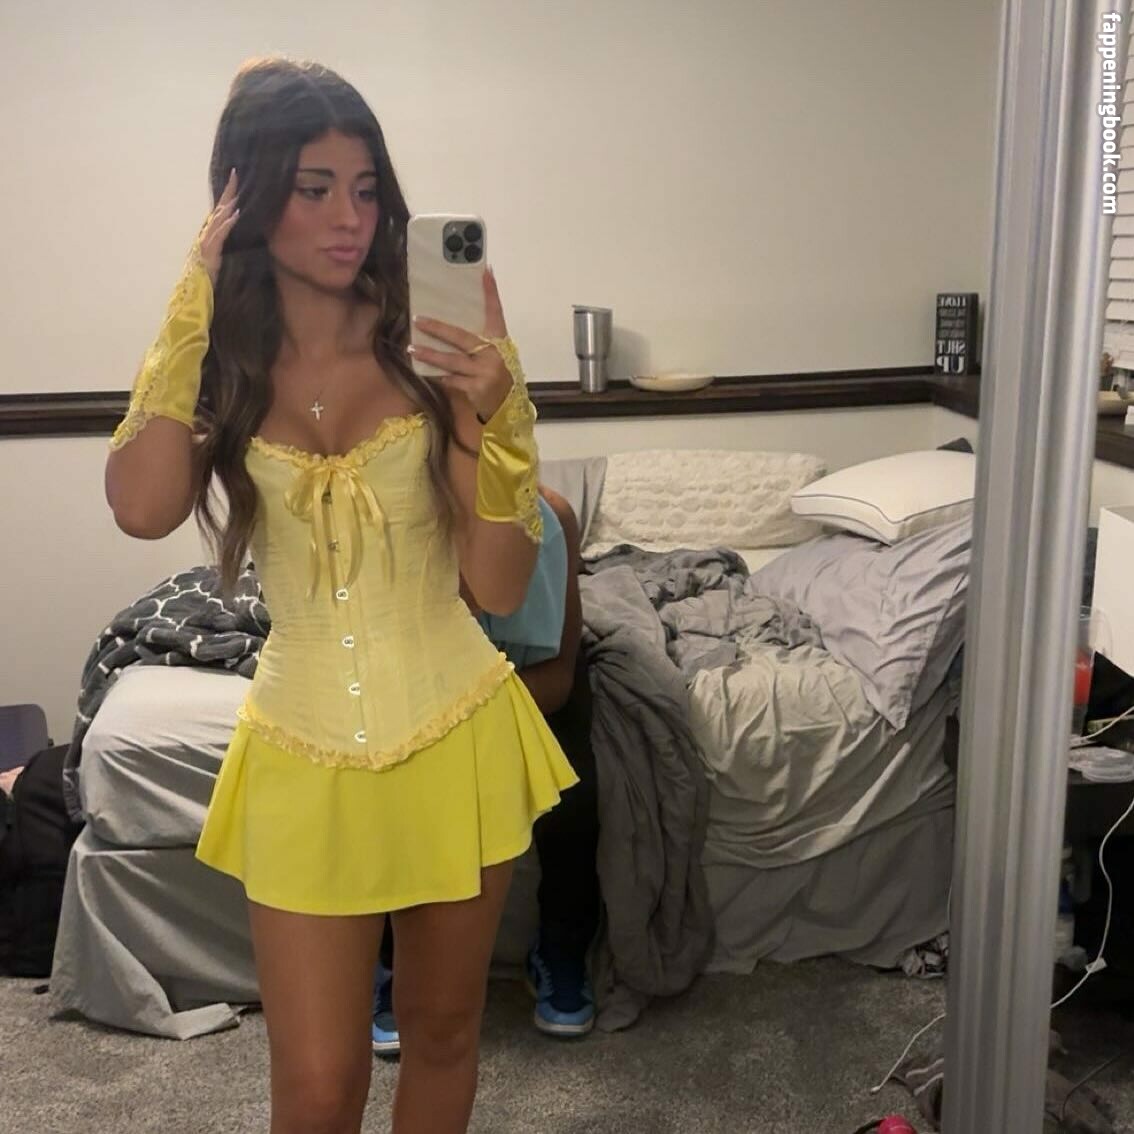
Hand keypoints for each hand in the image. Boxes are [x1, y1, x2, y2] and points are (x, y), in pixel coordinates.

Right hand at [198, 169, 239, 284]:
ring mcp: (207, 241)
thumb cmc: (209, 274)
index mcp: (211, 233)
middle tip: (235, 174)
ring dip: (228, 204)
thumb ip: (224, 242)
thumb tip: (234, 230)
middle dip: (228, 191)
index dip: (227, 194)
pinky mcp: (210, 251)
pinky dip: (228, 223)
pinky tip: (235, 214)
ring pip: (218, 218)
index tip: (235, 178)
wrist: (197, 289)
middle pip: (219, 208)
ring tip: (238, 192)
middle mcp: (207, 233)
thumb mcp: (220, 254)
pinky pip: (220, 234)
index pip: (220, 209)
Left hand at [410, 268, 515, 421]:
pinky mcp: (476, 389)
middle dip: (438, 329)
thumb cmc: (497, 373)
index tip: (485, 272)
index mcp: (500, 340)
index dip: (491, 292)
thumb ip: (480, 337)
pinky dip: (438, 376)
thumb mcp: (495, 352)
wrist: (509, 406)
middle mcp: (493, 354)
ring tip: (411, 349)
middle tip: (418, 320)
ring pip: (452, 361)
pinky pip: (451, 380)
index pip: (495, 312)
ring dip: (430, 355)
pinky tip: (426, 371)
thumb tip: (457, 319)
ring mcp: (484, 372)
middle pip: (461, 338)